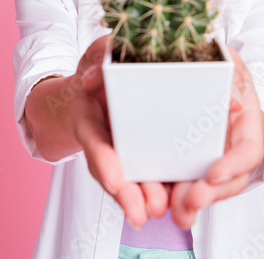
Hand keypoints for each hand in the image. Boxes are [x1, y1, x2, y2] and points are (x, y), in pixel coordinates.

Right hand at [70, 35, 169, 227]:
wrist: (107, 77)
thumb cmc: (106, 61)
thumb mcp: (103, 50)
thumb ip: (102, 55)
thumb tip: (95, 74)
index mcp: (88, 113)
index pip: (92, 140)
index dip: (103, 160)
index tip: (114, 181)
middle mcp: (101, 137)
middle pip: (110, 170)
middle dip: (126, 193)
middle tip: (141, 212)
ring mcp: (119, 149)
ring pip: (128, 180)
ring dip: (142, 199)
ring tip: (158, 212)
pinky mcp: (141, 154)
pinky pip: (147, 176)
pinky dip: (158, 192)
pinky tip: (175, 207)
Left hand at [168, 44, 263, 228]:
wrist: (198, 70)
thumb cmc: (218, 64)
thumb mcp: (228, 60)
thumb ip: (232, 74)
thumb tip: (234, 102)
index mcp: (249, 123)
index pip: (250, 149)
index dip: (235, 165)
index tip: (214, 174)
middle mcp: (233, 147)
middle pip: (228, 181)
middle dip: (210, 194)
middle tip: (190, 202)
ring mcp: (211, 159)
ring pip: (206, 189)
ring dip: (190, 203)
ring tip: (176, 212)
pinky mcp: (186, 163)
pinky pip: (181, 183)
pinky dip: (170, 195)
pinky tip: (155, 203)